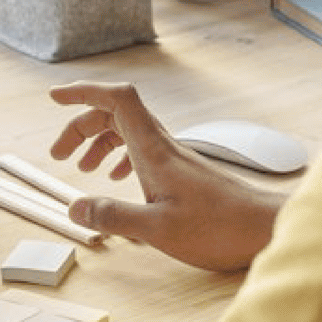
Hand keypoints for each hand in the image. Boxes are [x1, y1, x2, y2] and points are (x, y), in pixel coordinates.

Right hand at [48, 82, 281, 272]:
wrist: (266, 228)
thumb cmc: (220, 228)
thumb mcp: (158, 230)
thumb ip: (114, 217)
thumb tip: (74, 208)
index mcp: (154, 149)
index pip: (116, 99)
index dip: (84, 91)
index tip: (55, 97)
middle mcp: (163, 145)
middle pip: (115, 113)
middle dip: (81, 125)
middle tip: (59, 154)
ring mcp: (174, 157)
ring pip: (128, 131)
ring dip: (99, 142)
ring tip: (83, 168)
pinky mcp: (182, 172)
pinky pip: (142, 149)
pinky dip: (121, 156)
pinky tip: (116, 179)